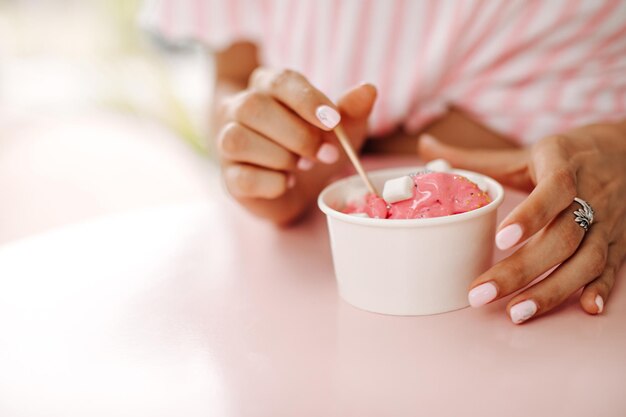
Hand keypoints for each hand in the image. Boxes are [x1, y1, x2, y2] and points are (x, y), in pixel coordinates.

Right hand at [215, 68, 375, 222]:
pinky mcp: (229, 178)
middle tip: (325, 154)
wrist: (299, 189)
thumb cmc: (316, 147)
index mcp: (267, 86)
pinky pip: (241, 177)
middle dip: (297, 134)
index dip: (307, 100)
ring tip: (302, 167)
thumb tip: (367, 89)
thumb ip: (352, 109)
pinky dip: (272, 183)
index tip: (333, 121)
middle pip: (253, 107)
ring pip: (237, 140)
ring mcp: (227, 143)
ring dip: (281, 157)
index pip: (279, 81)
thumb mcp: (340, 128)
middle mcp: (238, 109)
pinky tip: (287, 182)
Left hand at [419, 122, 625, 323]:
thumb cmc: (565, 155)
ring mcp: (608, 221)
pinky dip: (599, 289)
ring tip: (516, 312)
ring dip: (553, 290)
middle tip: (481, 294)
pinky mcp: (619, 241)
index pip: (554, 190)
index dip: (531, 215)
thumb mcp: (523, 153)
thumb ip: (475, 159)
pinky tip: (585, 309)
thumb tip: (424, 146)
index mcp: (564, 166)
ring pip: (586, 259)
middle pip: (562, 237)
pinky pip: (612, 268)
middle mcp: (591, 195)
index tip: (500, 240)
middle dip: (522, 269)